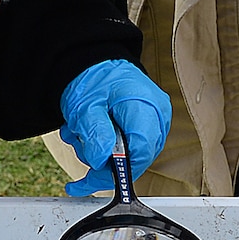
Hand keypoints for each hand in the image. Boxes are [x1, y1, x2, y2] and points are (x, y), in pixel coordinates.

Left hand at [60, 59, 172, 195]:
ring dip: (102, 154)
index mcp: (145, 105)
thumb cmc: (92, 79)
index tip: (93, 175)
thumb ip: (95, 134)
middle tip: (80, 148)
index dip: (119, 169)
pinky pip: (132, 149)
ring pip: (133, 157)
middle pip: (139, 157)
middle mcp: (158, 115)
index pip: (141, 150)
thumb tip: (101, 163)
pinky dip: (108, 150)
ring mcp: (157, 122)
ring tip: (81, 135)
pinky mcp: (149, 127)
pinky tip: (90, 139)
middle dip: (106, 162)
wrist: (96, 64)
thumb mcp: (85, 106)